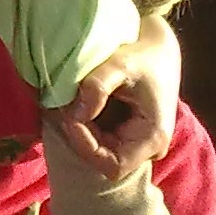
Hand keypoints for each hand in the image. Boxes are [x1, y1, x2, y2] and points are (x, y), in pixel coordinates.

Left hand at [58, 15, 180, 180]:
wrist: (156, 49)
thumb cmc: (142, 55)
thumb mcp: (120, 64)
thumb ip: (98, 87)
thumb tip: (75, 114)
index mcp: (153, 137)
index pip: (112, 165)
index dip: (86, 147)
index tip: (70, 117)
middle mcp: (149, 149)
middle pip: (101, 160)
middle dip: (77, 137)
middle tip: (59, 108)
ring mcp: (138, 145)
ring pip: (96, 152)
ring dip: (78, 131)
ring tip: (65, 104)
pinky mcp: (127, 137)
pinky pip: (98, 141)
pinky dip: (82, 126)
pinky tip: (75, 105)